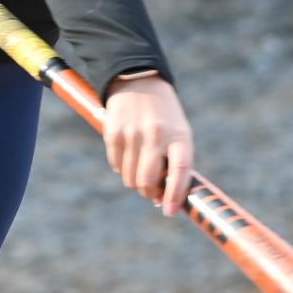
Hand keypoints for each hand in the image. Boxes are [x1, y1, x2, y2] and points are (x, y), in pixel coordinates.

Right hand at [103, 73, 193, 215]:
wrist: (139, 81)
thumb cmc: (165, 116)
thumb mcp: (179, 133)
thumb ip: (176, 163)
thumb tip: (164, 200)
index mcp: (178, 135)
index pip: (179, 171)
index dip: (175, 195)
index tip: (169, 211)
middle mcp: (156, 134)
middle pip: (147, 181)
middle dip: (149, 192)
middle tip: (152, 191)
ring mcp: (132, 134)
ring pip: (130, 178)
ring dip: (135, 181)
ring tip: (140, 165)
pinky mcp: (113, 133)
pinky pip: (116, 166)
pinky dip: (122, 168)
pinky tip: (129, 153)